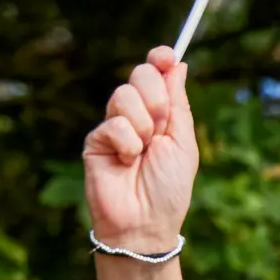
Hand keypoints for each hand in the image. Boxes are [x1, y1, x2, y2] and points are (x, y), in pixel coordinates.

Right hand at [83, 48, 196, 264]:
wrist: (145, 222)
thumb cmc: (169, 188)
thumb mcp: (183, 142)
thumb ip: (178, 103)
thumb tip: (178, 65)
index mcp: (161, 112)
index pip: (156, 72)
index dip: (160, 58)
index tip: (165, 56)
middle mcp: (137, 115)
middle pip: (140, 74)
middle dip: (156, 98)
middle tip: (160, 128)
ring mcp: (114, 127)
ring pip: (123, 95)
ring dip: (142, 125)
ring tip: (142, 153)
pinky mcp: (95, 141)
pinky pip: (113, 123)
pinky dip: (126, 143)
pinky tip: (126, 162)